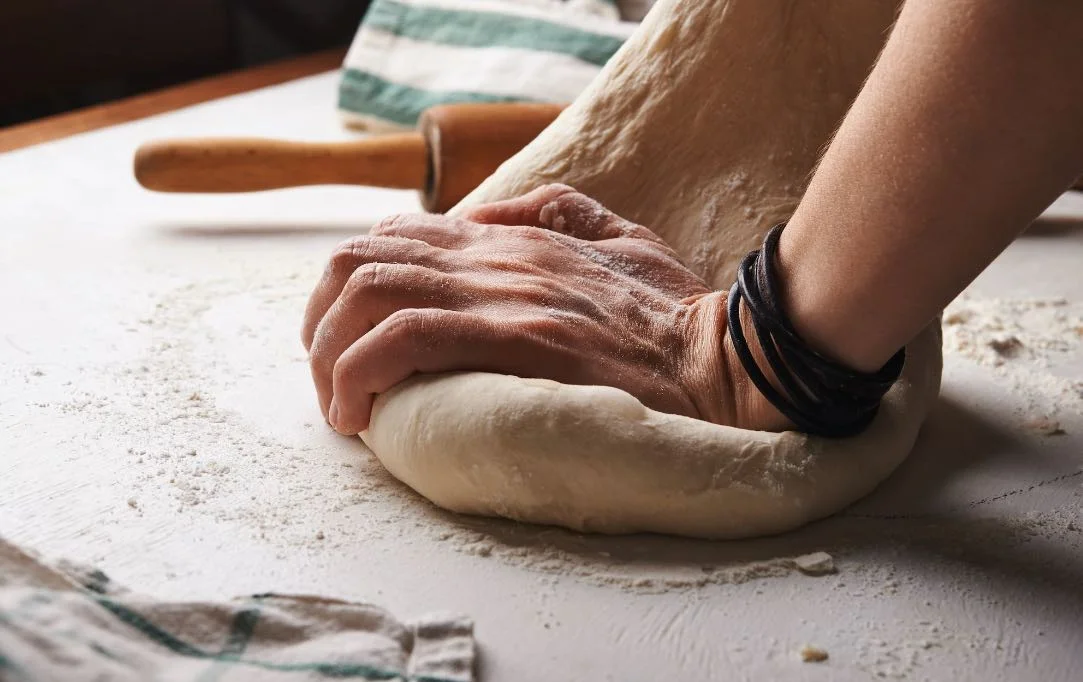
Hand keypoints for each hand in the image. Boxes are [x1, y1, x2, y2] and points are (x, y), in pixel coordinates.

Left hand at [302, 184, 784, 434]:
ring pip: (367, 292)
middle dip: (321, 322)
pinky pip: (401, 339)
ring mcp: (502, 294)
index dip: (352, 287)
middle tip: (330, 379)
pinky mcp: (514, 338)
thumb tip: (487, 213)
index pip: (395, 236)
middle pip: (360, 259)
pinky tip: (359, 415)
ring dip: (329, 353)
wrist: (727, 359)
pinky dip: (359, 374)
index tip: (351, 343)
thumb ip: (555, 211)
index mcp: (512, 237)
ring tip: (339, 406)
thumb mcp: (620, 236)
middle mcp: (495, 256)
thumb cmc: (675, 315)